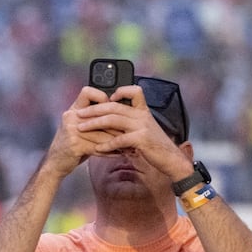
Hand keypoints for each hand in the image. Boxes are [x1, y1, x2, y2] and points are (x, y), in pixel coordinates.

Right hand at [43, 86, 124, 177]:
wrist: (55, 163)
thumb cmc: (71, 145)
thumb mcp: (79, 127)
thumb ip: (93, 119)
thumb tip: (117, 115)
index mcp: (73, 109)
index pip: (88, 92)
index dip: (102, 97)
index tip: (113, 108)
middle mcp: (72, 117)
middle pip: (101, 115)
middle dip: (117, 126)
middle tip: (130, 131)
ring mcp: (72, 130)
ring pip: (102, 134)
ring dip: (117, 141)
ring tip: (127, 145)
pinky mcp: (75, 145)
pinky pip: (98, 146)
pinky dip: (110, 151)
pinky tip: (118, 153)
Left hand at [75, 84, 191, 180]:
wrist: (172, 160)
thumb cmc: (157, 147)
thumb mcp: (146, 130)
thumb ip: (133, 123)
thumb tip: (114, 123)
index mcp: (143, 111)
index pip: (134, 91)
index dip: (120, 91)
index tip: (106, 97)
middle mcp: (142, 115)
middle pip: (114, 106)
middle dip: (94, 110)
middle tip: (79, 114)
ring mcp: (142, 126)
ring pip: (113, 120)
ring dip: (94, 124)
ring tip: (81, 128)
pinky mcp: (141, 139)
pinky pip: (119, 140)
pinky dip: (106, 145)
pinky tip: (97, 149)